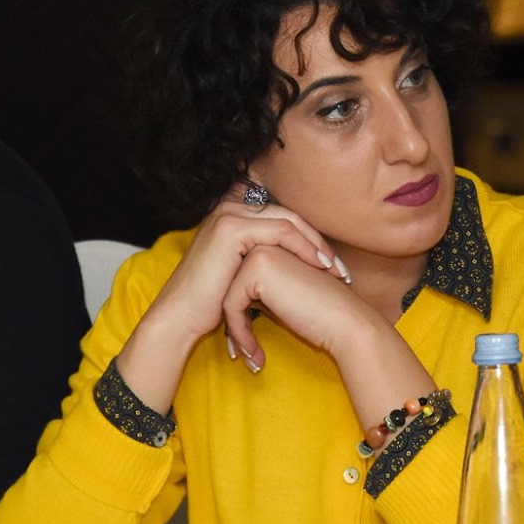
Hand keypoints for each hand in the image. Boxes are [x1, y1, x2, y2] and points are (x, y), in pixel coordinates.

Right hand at [137, 190, 350, 365]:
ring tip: (335, 270)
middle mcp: (229, 207)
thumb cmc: (210, 303)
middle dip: (319, 242)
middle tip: (341, 268)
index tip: (332, 266)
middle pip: (289, 216)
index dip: (310, 239)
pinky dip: (304, 248)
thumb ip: (263, 258)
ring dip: (316, 245)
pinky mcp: (232, 228)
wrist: (181, 317)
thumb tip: (297, 263)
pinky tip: (318, 267)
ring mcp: (229, 214)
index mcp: (232, 215)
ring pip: (289, 221)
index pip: (282, 218)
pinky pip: (281, 231)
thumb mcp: (242, 273)